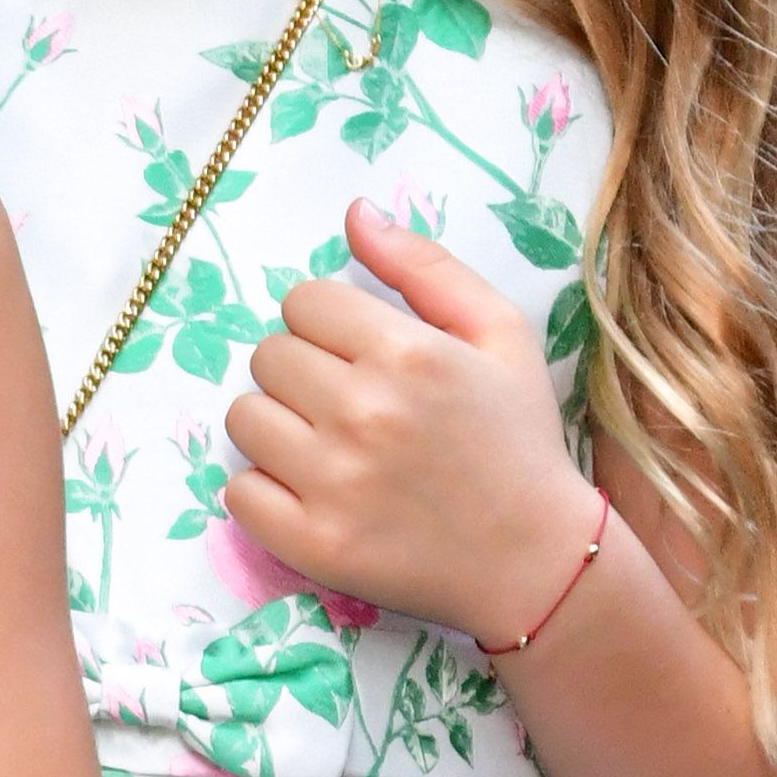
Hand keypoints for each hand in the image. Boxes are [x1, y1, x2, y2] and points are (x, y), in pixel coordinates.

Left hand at [218, 203, 595, 645]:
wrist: (538, 563)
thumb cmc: (517, 440)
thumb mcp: (500, 333)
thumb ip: (425, 266)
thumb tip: (355, 213)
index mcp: (407, 353)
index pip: (303, 301)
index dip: (328, 323)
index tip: (359, 353)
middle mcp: (363, 413)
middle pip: (268, 355)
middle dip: (304, 371)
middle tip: (350, 403)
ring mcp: (333, 483)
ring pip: (245, 417)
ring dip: (279, 426)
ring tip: (332, 447)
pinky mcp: (312, 543)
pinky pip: (238, 492)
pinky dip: (267, 491)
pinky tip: (316, 492)